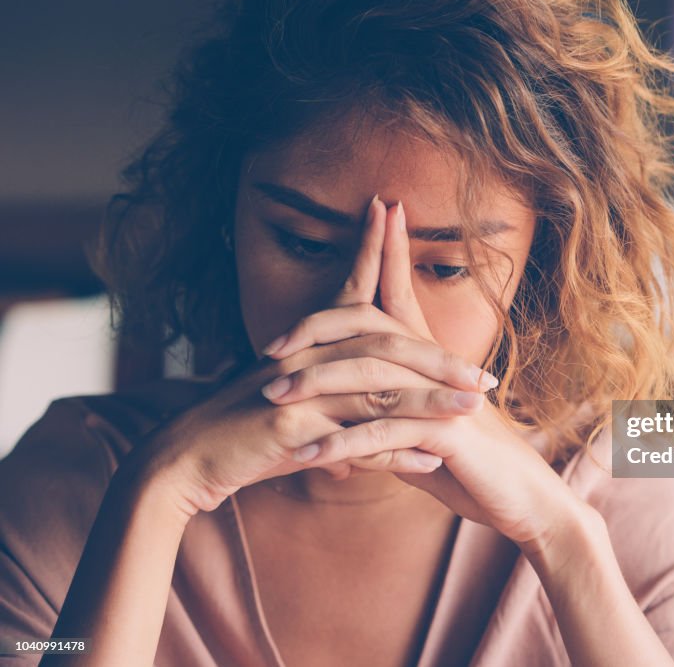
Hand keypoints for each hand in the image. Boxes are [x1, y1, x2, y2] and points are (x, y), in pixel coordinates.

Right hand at [124, 195, 496, 517]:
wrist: (186, 462)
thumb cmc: (243, 438)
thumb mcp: (297, 414)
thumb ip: (341, 418)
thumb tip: (385, 443)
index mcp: (308, 345)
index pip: (350, 291)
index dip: (373, 250)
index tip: (394, 211)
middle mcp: (307, 357)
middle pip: (384, 345)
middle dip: (439, 359)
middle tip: (487, 377)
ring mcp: (299, 389)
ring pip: (379, 388)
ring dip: (432, 400)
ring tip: (475, 410)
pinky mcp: (291, 426)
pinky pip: (355, 437)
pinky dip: (396, 452)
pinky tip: (431, 461)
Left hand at [261, 198, 593, 552]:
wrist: (523, 499)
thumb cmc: (472, 465)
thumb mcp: (423, 434)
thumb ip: (388, 416)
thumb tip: (350, 416)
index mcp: (433, 360)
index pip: (402, 294)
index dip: (388, 251)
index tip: (374, 210)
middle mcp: (438, 369)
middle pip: (372, 327)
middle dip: (318, 330)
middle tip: (268, 348)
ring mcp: (444, 398)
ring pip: (370, 377)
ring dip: (315, 387)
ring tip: (271, 399)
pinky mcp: (447, 434)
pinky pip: (383, 433)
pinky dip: (341, 445)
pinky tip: (307, 456)